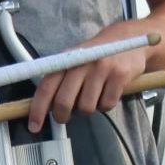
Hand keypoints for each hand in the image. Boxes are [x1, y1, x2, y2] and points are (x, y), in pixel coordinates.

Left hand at [27, 22, 154, 133]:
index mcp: (67, 59)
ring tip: (92, 96)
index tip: (34, 125)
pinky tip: (107, 93)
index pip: (46, 86)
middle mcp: (82, 62)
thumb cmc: (98, 54)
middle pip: (63, 102)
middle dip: (61, 115)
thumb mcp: (75, 59)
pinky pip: (106, 105)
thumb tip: (44, 106)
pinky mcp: (119, 76)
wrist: (130, 39)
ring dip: (88, 108)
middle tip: (64, 117)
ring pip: (86, 107)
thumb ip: (60, 79)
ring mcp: (101, 69)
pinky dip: (105, 105)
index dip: (38, 109)